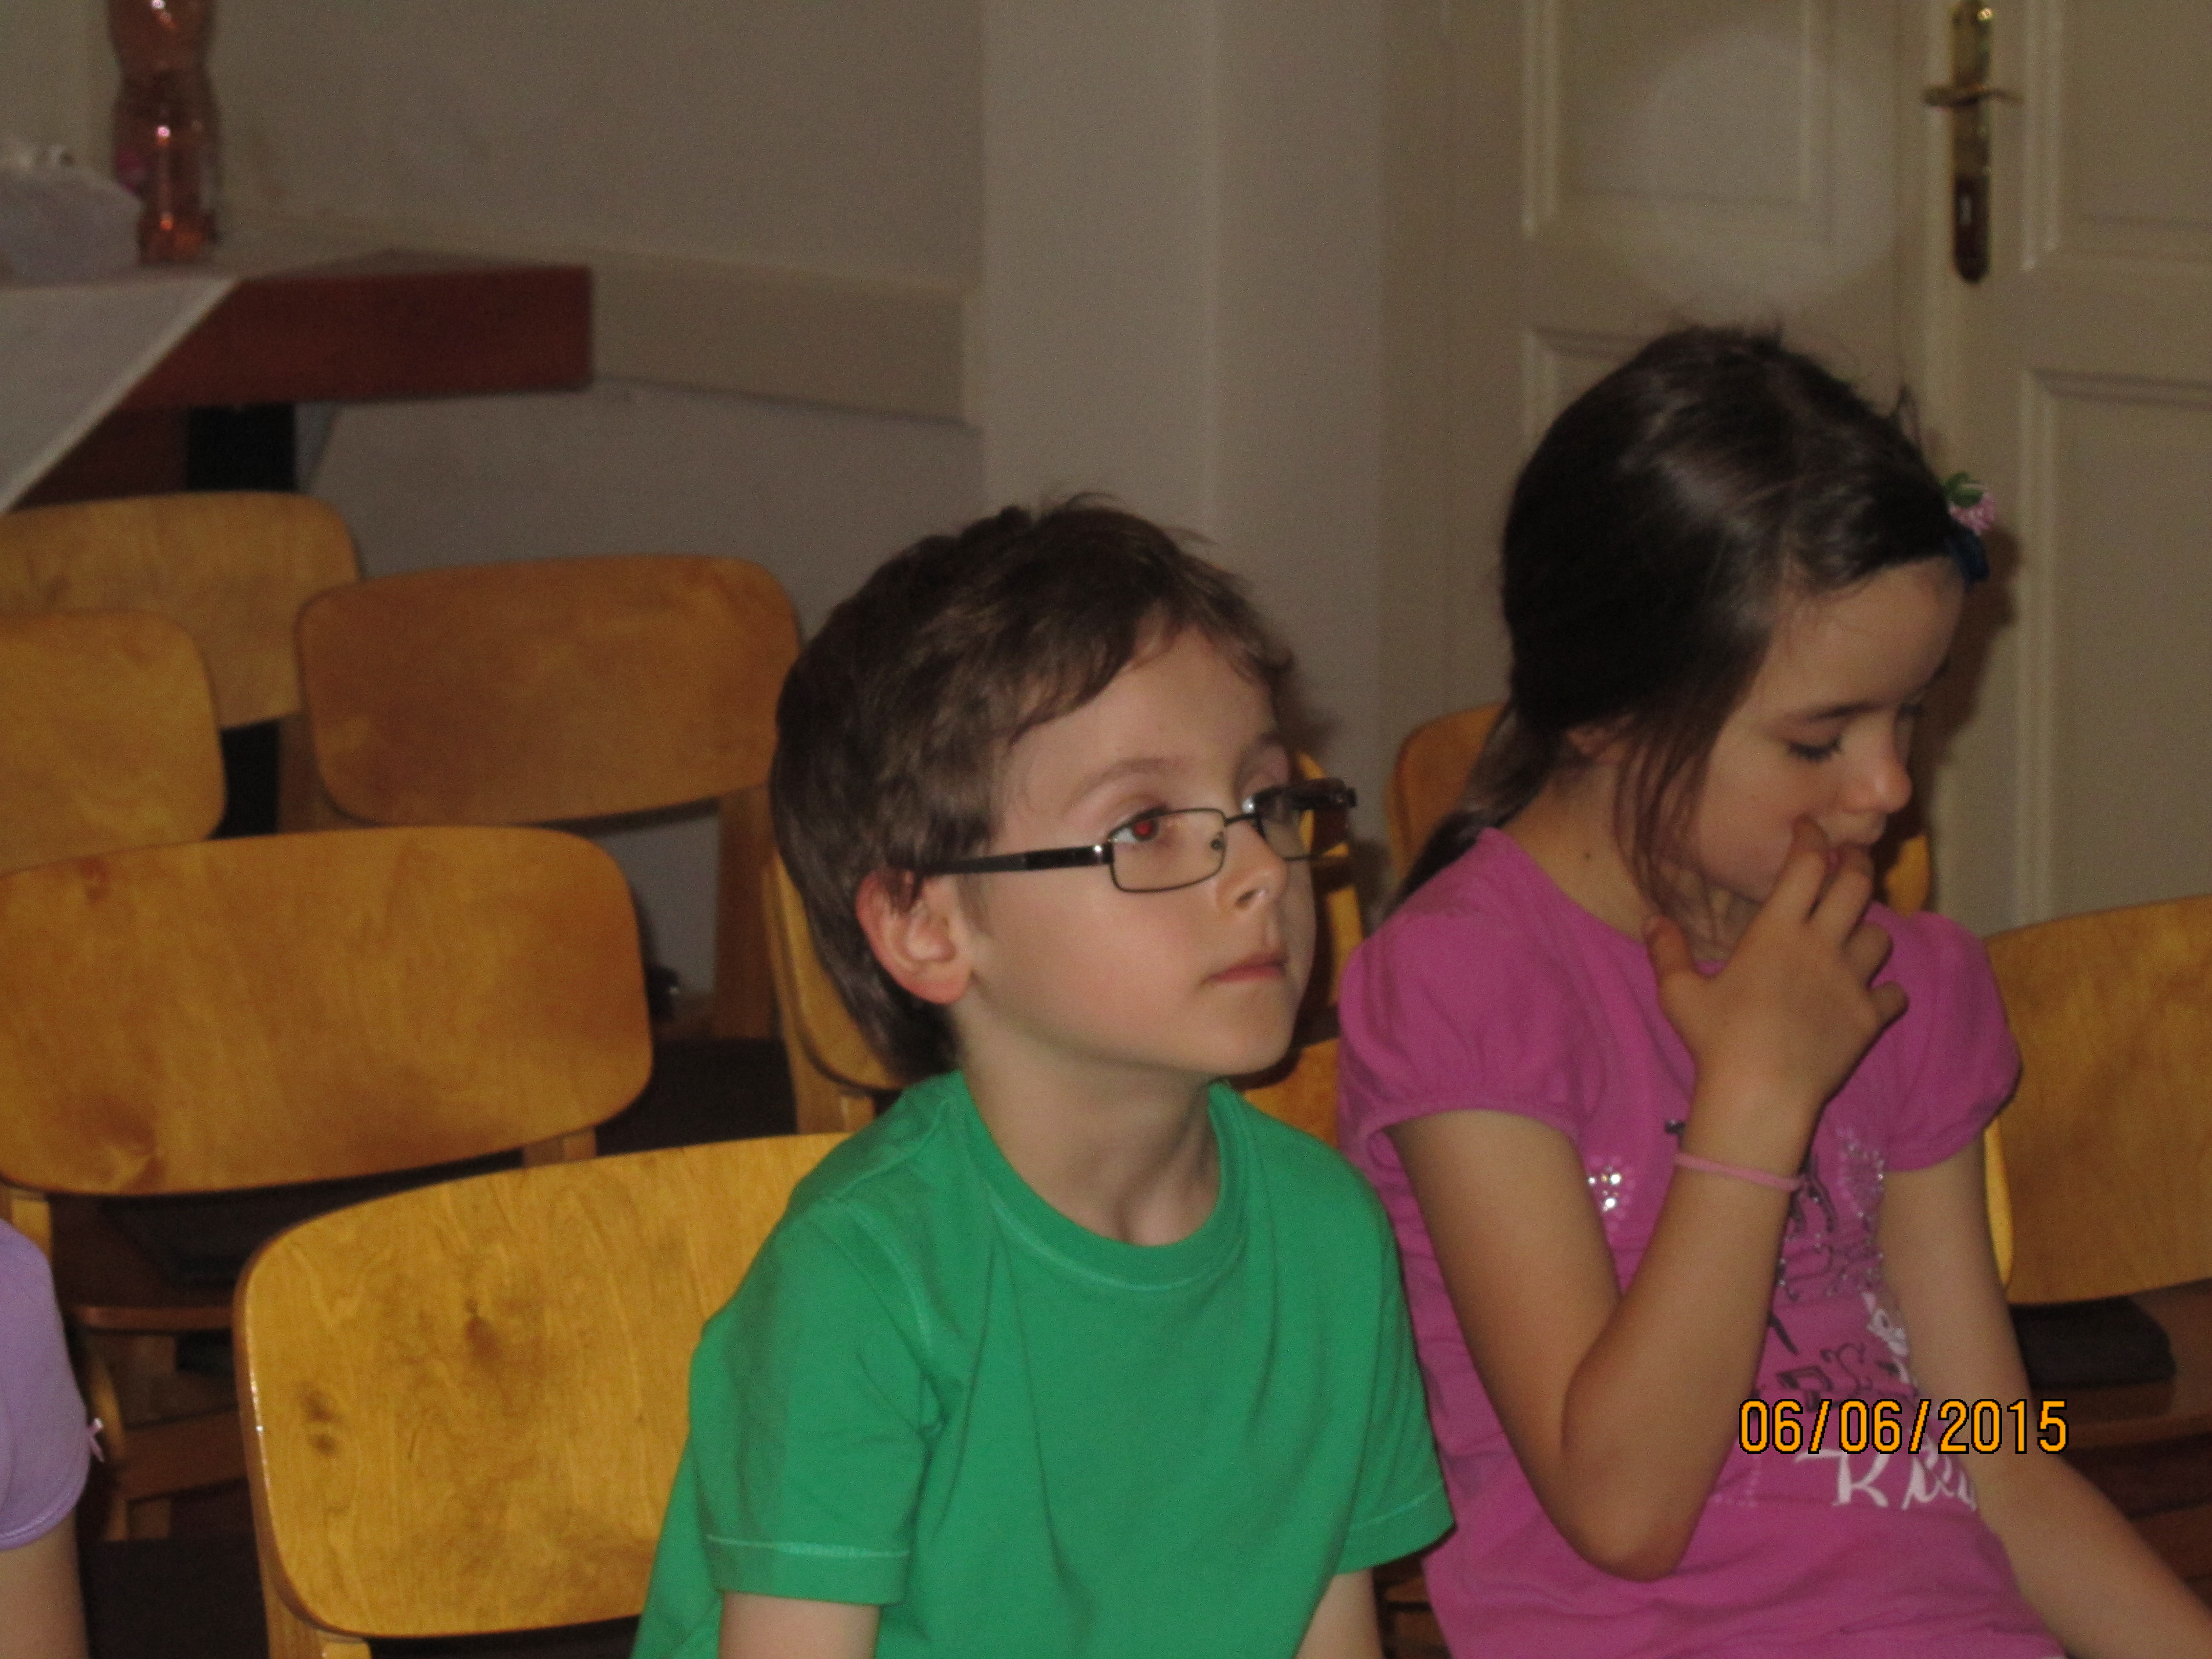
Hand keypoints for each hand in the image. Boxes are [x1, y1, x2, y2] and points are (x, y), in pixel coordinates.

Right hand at [1645, 820, 1905, 1173]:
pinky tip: (1870, 995)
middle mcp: (1821, 945)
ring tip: (1853, 935)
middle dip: (1856, 864)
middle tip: (1849, 860)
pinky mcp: (1869, 1018)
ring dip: (1867, 930)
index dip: (1811, 838)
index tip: (1808, 829)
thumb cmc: (1716, 1039)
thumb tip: (1653, 918)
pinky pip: (1893, 993)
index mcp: (1777, 930)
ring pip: (1880, 936)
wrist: (1761, 1093)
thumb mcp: (1678, 993)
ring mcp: (1852, 981)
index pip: (1805, 864)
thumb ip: (1667, 951)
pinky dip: (1886, 990)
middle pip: (1856, 885)